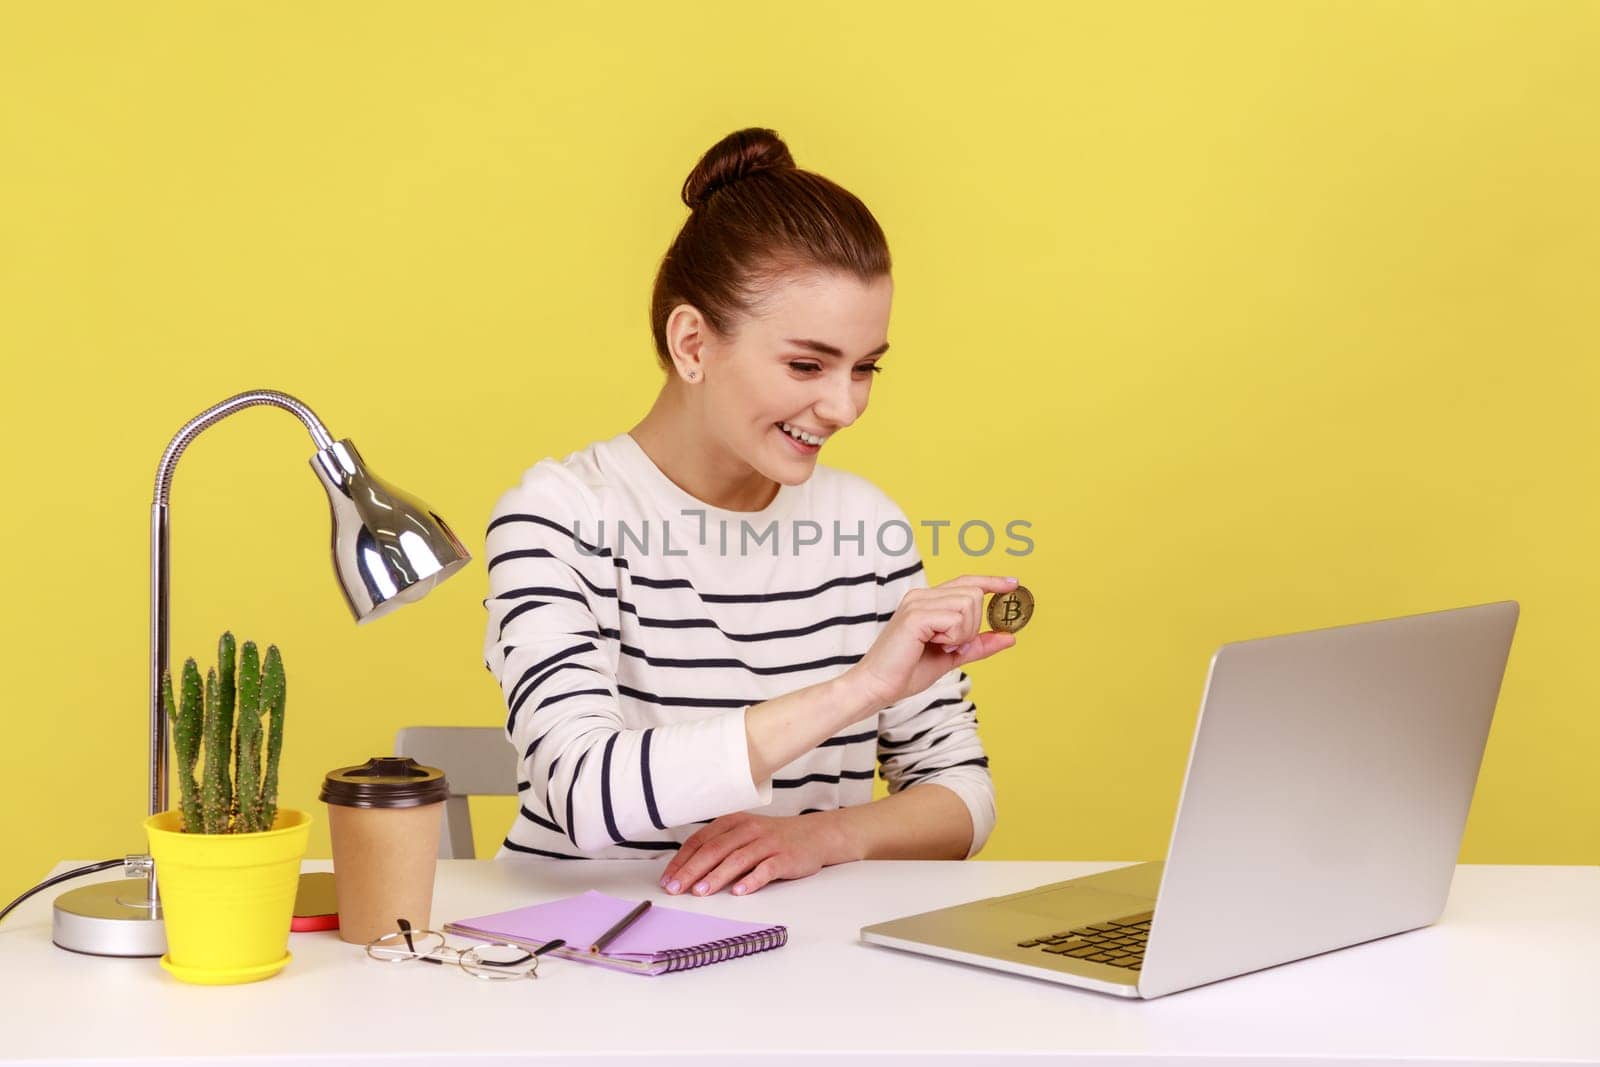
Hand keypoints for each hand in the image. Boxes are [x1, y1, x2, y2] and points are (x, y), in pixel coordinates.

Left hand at [658, 812, 852, 896]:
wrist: (813, 835)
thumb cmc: (771, 839)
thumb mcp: (743, 836)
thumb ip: (719, 848)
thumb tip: (686, 871)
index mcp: (733, 822)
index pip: (701, 840)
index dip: (682, 860)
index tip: (668, 879)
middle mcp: (748, 829)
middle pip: (715, 850)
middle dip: (692, 870)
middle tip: (676, 888)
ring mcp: (767, 842)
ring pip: (737, 859)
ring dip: (717, 876)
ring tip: (701, 891)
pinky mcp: (785, 857)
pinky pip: (766, 869)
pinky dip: (751, 880)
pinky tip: (739, 891)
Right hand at [845, 574, 1019, 708]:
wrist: (878, 687)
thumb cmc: (907, 672)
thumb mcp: (952, 657)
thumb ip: (978, 645)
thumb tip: (1010, 637)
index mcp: (927, 601)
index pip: (966, 581)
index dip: (991, 581)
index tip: (1013, 584)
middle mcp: (922, 595)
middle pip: (973, 594)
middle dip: (973, 625)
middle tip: (950, 645)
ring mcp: (917, 603)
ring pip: (968, 604)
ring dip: (962, 633)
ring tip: (940, 645)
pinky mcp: (916, 616)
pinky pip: (955, 619)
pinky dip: (953, 638)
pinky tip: (934, 645)